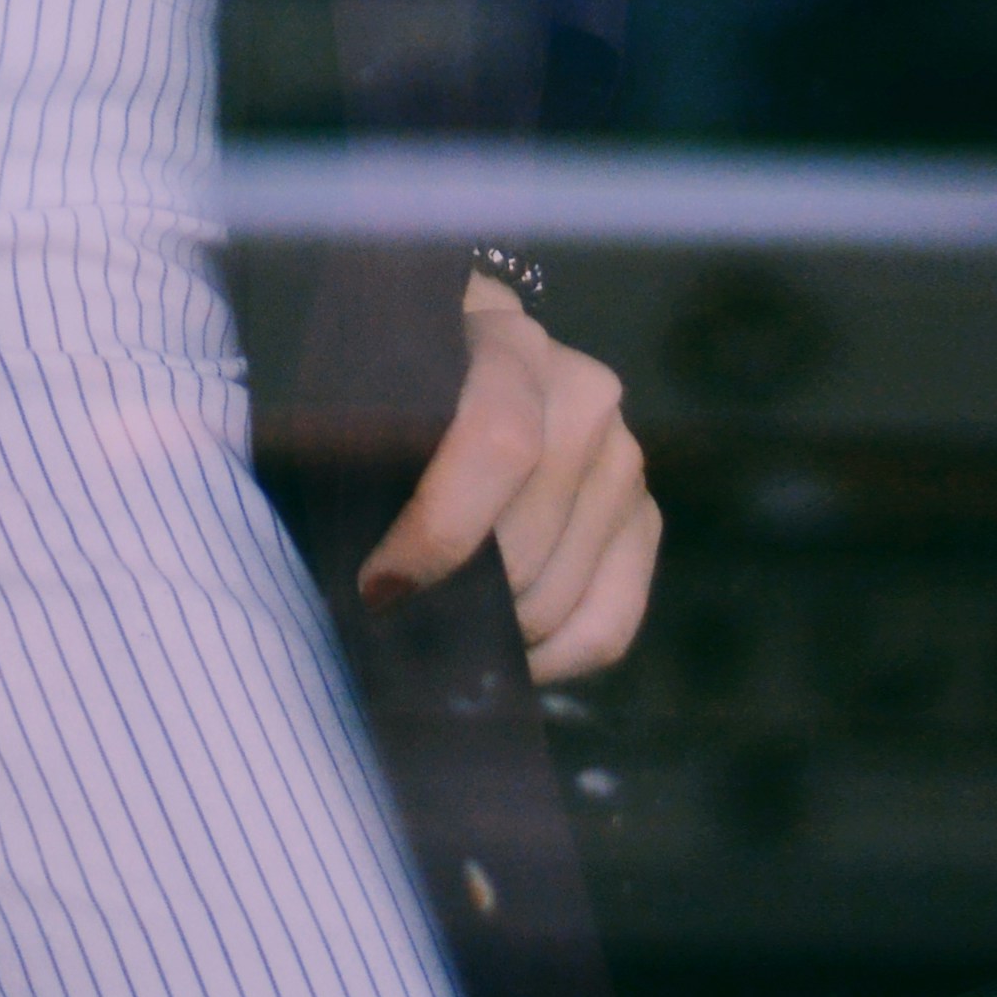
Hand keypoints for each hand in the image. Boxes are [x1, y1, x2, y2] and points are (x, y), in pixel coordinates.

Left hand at [355, 269, 660, 683]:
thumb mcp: (358, 373)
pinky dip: (556, 657)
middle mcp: (580, 391)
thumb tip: (372, 571)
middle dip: (459, 600)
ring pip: (565, 591)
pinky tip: (505, 653)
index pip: (499, 442)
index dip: (440, 530)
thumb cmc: (384, 370)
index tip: (380, 586)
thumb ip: (354, 439)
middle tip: (401, 620)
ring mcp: (621, 454)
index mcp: (503, 339)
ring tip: (444, 627)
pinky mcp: (642, 512)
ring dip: (498, 633)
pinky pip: (611, 618)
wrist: (453, 344)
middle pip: (529, 540)